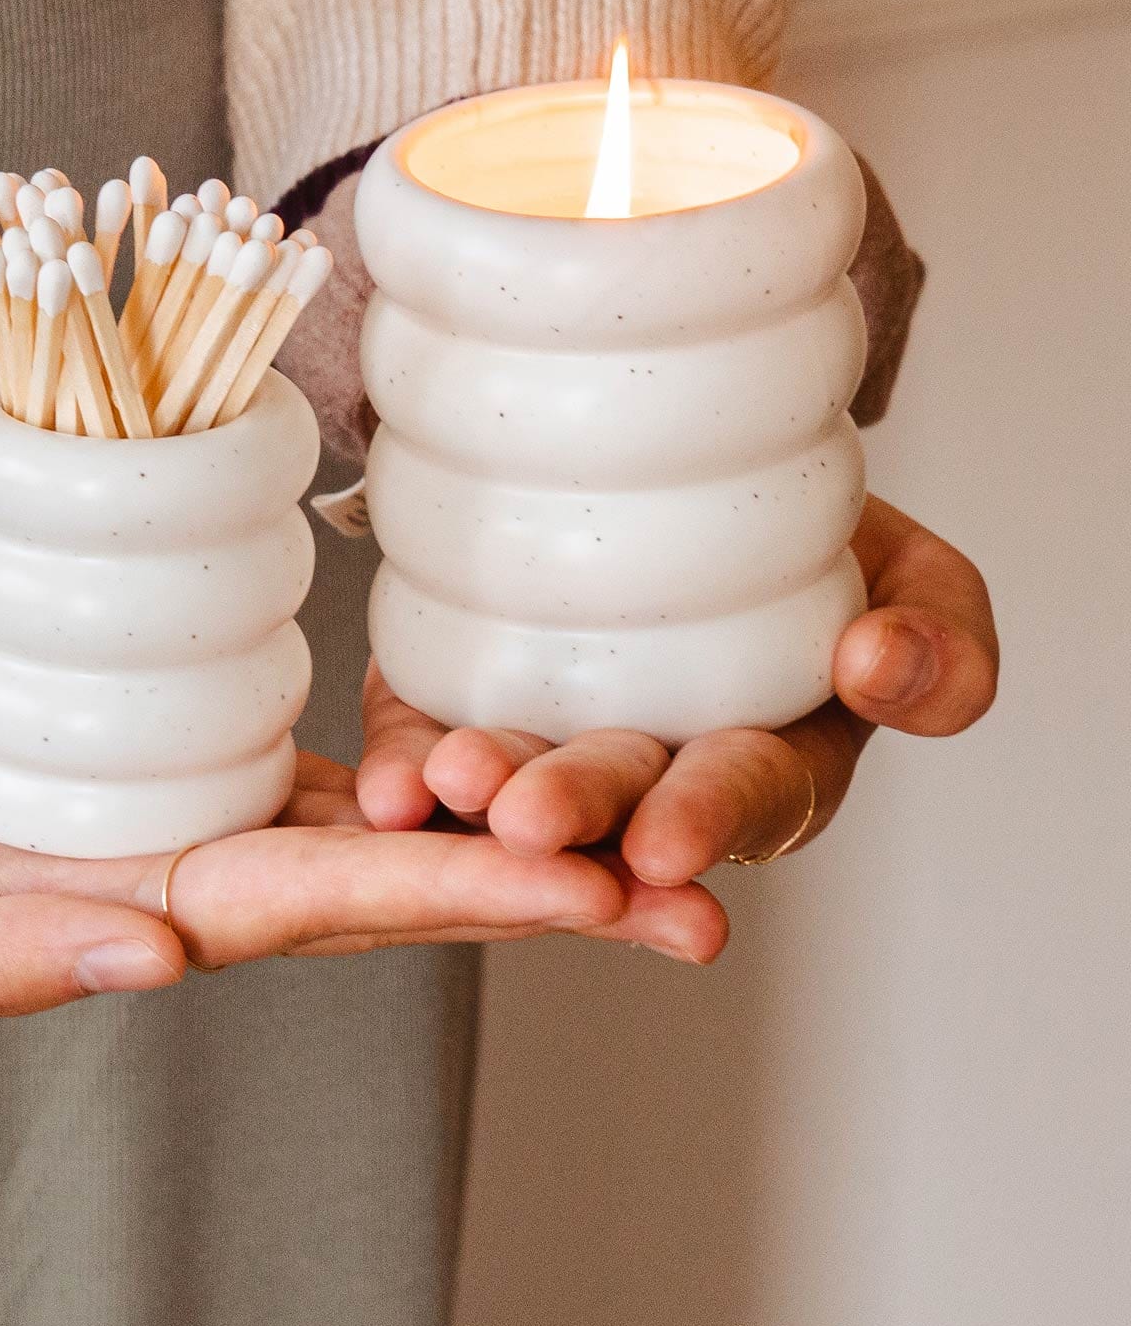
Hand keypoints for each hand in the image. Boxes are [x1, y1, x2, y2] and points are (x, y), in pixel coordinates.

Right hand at [0, 563, 649, 1012]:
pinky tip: (502, 738)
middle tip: (694, 894)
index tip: (591, 893)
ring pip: (367, 811)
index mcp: (99, 919)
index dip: (449, 898)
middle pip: (382, 876)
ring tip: (649, 809)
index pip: (305, 916)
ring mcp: (173, 796)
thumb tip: (154, 969)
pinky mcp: (163, 724)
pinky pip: (301, 741)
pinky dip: (406, 746)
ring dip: (501, 815)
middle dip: (536, 886)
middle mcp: (166, 870)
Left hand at [357, 496, 996, 933]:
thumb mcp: (922, 585)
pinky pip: (429, 742)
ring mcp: (552, 741)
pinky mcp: (465, 699)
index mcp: (766, 767)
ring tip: (443, 786)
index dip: (708, 822)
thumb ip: (940, 648)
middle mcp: (652, 775)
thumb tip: (880, 664)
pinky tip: (385, 784)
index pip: (743, 801)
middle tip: (527, 820)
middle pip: (613, 805)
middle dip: (573, 816)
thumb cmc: (831, 551)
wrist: (719, 481)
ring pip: (512, 785)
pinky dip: (406, 768)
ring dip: (474, 799)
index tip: (670, 844)